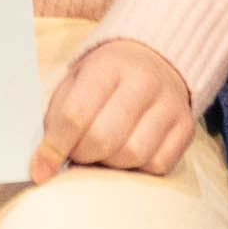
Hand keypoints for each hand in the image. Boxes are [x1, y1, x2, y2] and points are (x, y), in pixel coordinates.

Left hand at [35, 35, 204, 180]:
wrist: (155, 59)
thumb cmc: (105, 79)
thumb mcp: (75, 84)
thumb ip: (57, 121)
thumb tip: (42, 168)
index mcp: (107, 65)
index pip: (75, 115)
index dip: (54, 148)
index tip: (41, 169)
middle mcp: (143, 81)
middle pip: (104, 139)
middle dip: (82, 156)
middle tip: (78, 154)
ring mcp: (170, 104)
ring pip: (133, 155)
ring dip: (110, 165)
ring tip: (103, 153)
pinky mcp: (186, 127)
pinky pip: (158, 165)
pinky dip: (137, 169)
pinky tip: (128, 153)